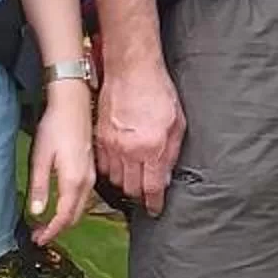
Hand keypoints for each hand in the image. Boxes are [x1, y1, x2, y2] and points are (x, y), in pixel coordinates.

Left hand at [27, 91, 95, 244]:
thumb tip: (37, 211)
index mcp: (73, 180)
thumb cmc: (56, 126)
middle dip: (58, 229)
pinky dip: (72, 207)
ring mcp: (91, 175)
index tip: (38, 239)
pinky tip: (60, 204)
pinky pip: (84, 196)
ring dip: (65, 219)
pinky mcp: (91, 169)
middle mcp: (87, 181)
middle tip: (39, 235)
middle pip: (75, 216)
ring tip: (47, 223)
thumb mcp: (40, 157)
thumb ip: (40, 187)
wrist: (73, 104)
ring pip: (81, 207)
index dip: (51, 232)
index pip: (64, 217)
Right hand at [95, 58, 184, 213]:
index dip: (154, 202)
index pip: (152, 187)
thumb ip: (171, 152)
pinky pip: (102, 165)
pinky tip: (119, 166)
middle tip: (146, 195)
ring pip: (115, 179)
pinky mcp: (99, 137)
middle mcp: (129, 150)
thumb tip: (166, 176)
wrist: (131, 70)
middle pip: (131, 188)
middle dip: (140, 195)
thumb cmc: (157, 91)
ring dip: (125, 183)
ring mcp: (111, 145)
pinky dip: (111, 170)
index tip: (156, 208)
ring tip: (134, 181)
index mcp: (151, 147)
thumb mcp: (177, 123)